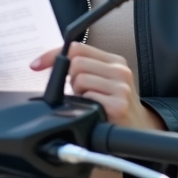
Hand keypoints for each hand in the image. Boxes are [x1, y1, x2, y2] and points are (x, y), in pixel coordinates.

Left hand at [31, 43, 165, 131]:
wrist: (139, 128)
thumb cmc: (115, 104)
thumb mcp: (103, 80)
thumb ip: (83, 67)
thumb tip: (46, 62)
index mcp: (115, 61)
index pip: (77, 48)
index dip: (53, 56)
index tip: (38, 65)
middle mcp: (120, 71)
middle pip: (76, 63)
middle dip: (70, 80)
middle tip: (81, 92)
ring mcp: (121, 88)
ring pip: (79, 79)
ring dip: (78, 94)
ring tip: (90, 101)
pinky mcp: (118, 105)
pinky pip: (87, 98)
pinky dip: (85, 106)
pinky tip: (96, 111)